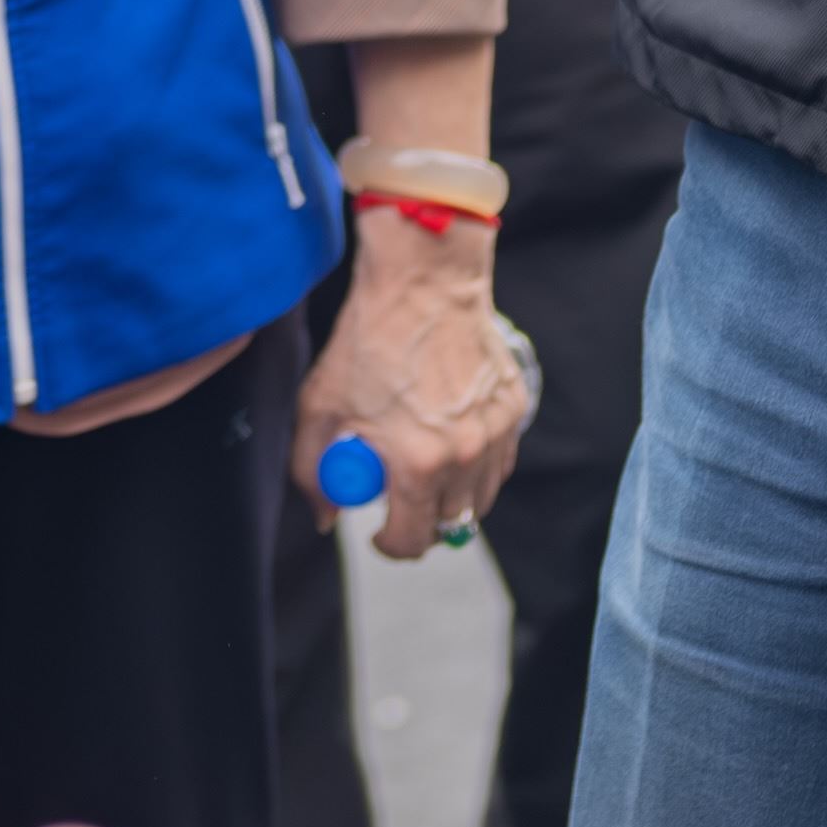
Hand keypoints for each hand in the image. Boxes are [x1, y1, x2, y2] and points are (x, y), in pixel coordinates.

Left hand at [294, 213, 530, 557]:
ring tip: (423, 465)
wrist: (422, 282)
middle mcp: (467, 456)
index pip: (412, 540)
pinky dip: (477, 466)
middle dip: (420, 522)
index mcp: (419, 463)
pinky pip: (499, 464)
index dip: (389, 545)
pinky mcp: (515, 410)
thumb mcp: (319, 407)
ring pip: (479, 499)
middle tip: (398, 497)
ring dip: (451, 496)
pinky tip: (451, 441)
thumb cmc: (367, 340)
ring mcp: (497, 433)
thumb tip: (327, 518)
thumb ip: (312, 472)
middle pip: (450, 525)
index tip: (377, 533)